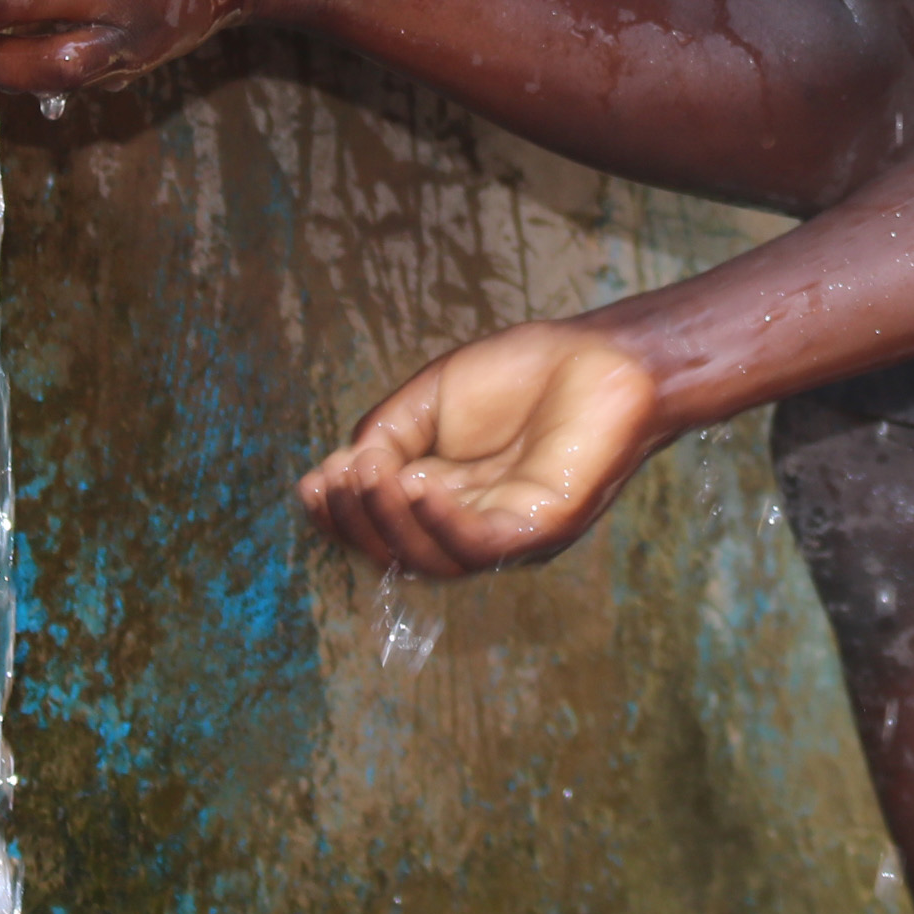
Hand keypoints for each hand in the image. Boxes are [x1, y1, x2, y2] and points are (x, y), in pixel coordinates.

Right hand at [298, 322, 669, 576]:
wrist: (602, 355)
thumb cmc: (527, 372)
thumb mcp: (433, 398)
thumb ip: (388, 434)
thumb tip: (345, 471)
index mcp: (443, 494)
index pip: (380, 523)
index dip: (340, 511)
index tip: (310, 482)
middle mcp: (471, 523)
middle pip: (397, 550)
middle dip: (354, 521)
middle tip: (332, 481)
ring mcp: (507, 532)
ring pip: (432, 558)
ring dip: (388, 522)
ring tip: (367, 477)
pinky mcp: (541, 529)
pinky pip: (480, 545)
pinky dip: (440, 524)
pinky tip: (416, 487)